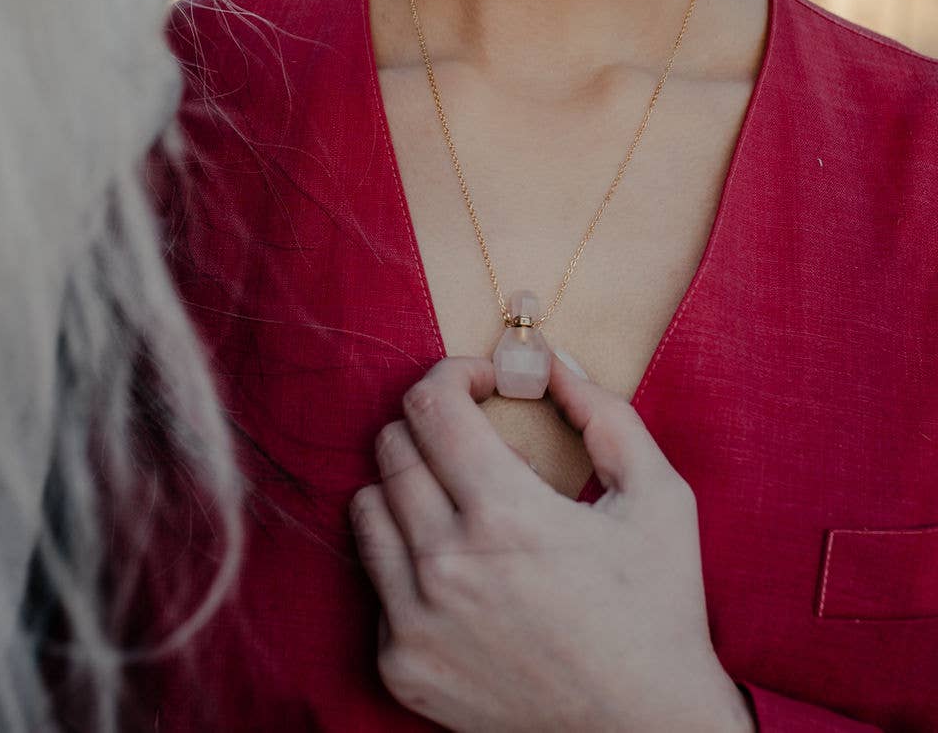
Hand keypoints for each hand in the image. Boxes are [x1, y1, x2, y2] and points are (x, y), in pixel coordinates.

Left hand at [351, 355, 753, 732]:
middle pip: (391, 447)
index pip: (429, 405)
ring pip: (366, 508)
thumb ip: (604, 414)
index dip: (453, 375)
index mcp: (505, 514)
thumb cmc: (659, 612)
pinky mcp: (400, 666)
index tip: (482, 385)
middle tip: (476, 443)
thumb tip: (550, 360)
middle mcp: (445, 565)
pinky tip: (462, 574)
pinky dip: (407, 561)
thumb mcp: (658, 498)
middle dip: (434, 426)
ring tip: (462, 503)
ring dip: (407, 488)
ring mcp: (414, 622)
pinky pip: (375, 580)